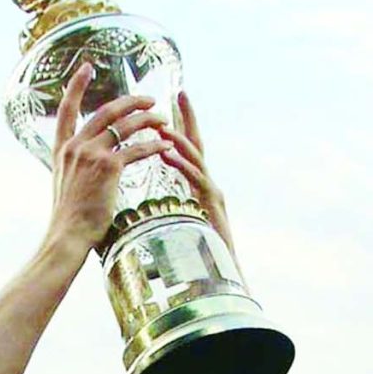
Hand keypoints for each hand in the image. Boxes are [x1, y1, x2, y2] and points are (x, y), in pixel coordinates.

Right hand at [48, 62, 170, 250]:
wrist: (67, 236)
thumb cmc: (69, 220)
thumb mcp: (65, 185)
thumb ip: (75, 168)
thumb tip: (84, 166)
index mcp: (62, 150)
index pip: (66, 110)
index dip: (76, 86)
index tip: (86, 67)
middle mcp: (75, 147)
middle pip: (106, 111)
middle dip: (131, 101)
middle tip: (149, 99)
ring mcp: (91, 155)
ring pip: (125, 126)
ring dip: (147, 119)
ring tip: (163, 119)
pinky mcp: (108, 168)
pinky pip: (137, 149)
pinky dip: (155, 145)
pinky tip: (167, 145)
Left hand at [160, 93, 238, 267]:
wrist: (222, 281)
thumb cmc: (199, 260)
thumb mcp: (181, 228)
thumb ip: (171, 212)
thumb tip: (150, 213)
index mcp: (198, 188)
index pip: (187, 152)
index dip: (180, 128)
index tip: (169, 105)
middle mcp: (209, 186)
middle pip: (197, 146)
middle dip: (188, 118)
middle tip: (179, 92)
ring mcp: (213, 194)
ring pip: (197, 159)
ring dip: (181, 138)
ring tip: (164, 121)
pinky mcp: (213, 206)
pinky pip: (196, 180)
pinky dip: (182, 164)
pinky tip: (167, 153)